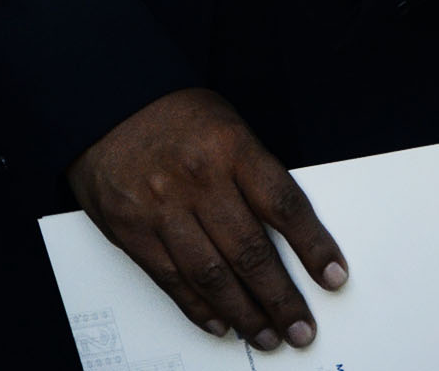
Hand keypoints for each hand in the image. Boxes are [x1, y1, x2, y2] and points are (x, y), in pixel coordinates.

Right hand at [68, 88, 346, 349]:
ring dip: (245, 314)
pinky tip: (222, 324)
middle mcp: (198, 180)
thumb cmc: (174, 113)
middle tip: (303, 329)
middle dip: (281, 298)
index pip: (283, 205)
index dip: (313, 247)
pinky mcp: (133, 231)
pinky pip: (172, 280)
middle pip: (250, 251)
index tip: (334, 277)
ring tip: (269, 337)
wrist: (105, 101)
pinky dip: (199, 308)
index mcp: (230, 146)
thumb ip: (252, 173)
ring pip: (212, 276)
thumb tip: (287, 231)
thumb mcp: (225, 124)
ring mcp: (162, 208)